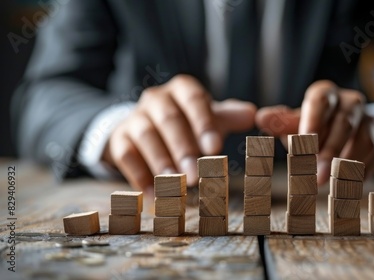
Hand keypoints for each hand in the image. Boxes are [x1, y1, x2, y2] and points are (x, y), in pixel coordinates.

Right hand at [103, 74, 255, 189]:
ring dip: (162, 162)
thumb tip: (254, 115)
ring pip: (146, 136)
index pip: (193, 99)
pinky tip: (154, 196)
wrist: (145, 127)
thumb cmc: (187, 123)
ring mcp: (135, 117)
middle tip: (197, 175)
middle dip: (184, 148)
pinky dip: (140, 176)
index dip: (203, 123)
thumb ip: (228, 118)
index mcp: (182, 90)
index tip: (214, 149)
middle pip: (169, 119)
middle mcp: (156, 99)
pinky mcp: (119, 139)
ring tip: (176, 184)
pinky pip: (126, 155)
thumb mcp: (208, 118)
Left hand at [256, 80, 373, 184]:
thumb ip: (281, 123)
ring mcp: (370, 122)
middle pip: (343, 123)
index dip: (312, 119)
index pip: (320, 100)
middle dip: (328, 151)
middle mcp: (350, 103)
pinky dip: (359, 174)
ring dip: (344, 165)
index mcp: (326, 95)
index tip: (303, 140)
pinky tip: (344, 185)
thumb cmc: (317, 128)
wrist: (355, 134)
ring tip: (328, 183)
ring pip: (362, 142)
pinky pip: (373, 159)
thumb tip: (261, 118)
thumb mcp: (297, 124)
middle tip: (316, 176)